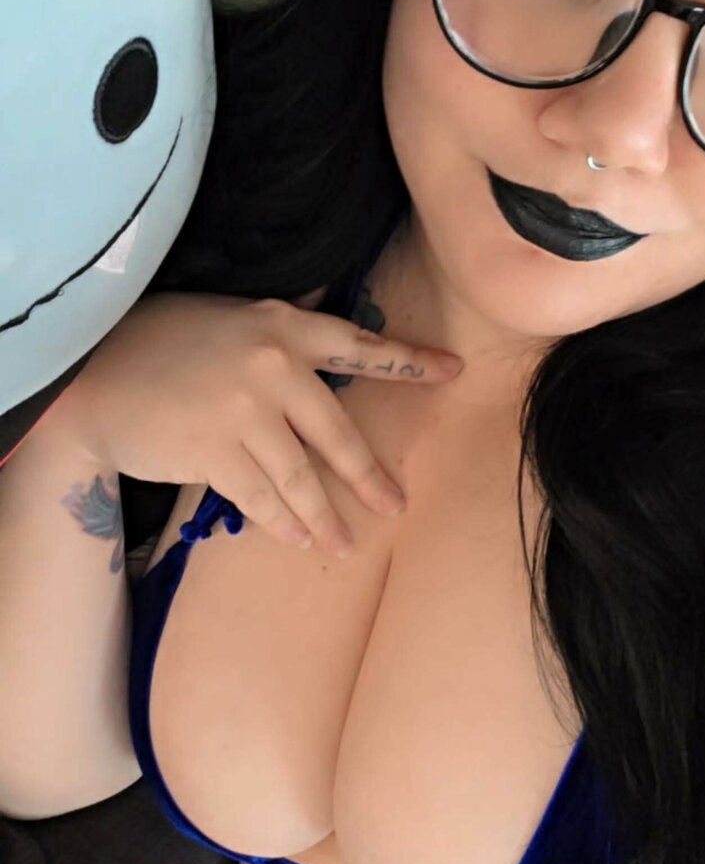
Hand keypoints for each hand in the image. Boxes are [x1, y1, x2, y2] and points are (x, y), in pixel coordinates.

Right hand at [48, 291, 463, 557]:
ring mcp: (243, 411)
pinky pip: (261, 498)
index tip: (452, 371)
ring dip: (326, 516)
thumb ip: (280, 335)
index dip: (407, 362)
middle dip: (370, 477)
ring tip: (343, 543)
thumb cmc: (163, 341)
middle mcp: (271, 365)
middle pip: (338, 434)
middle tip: (395, 504)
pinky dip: (283, 523)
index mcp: (281, 326)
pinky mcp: (213, 451)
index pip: (358, 346)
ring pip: (301, 478)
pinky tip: (299, 539)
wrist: (93, 372)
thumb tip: (326, 344)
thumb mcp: (231, 320)